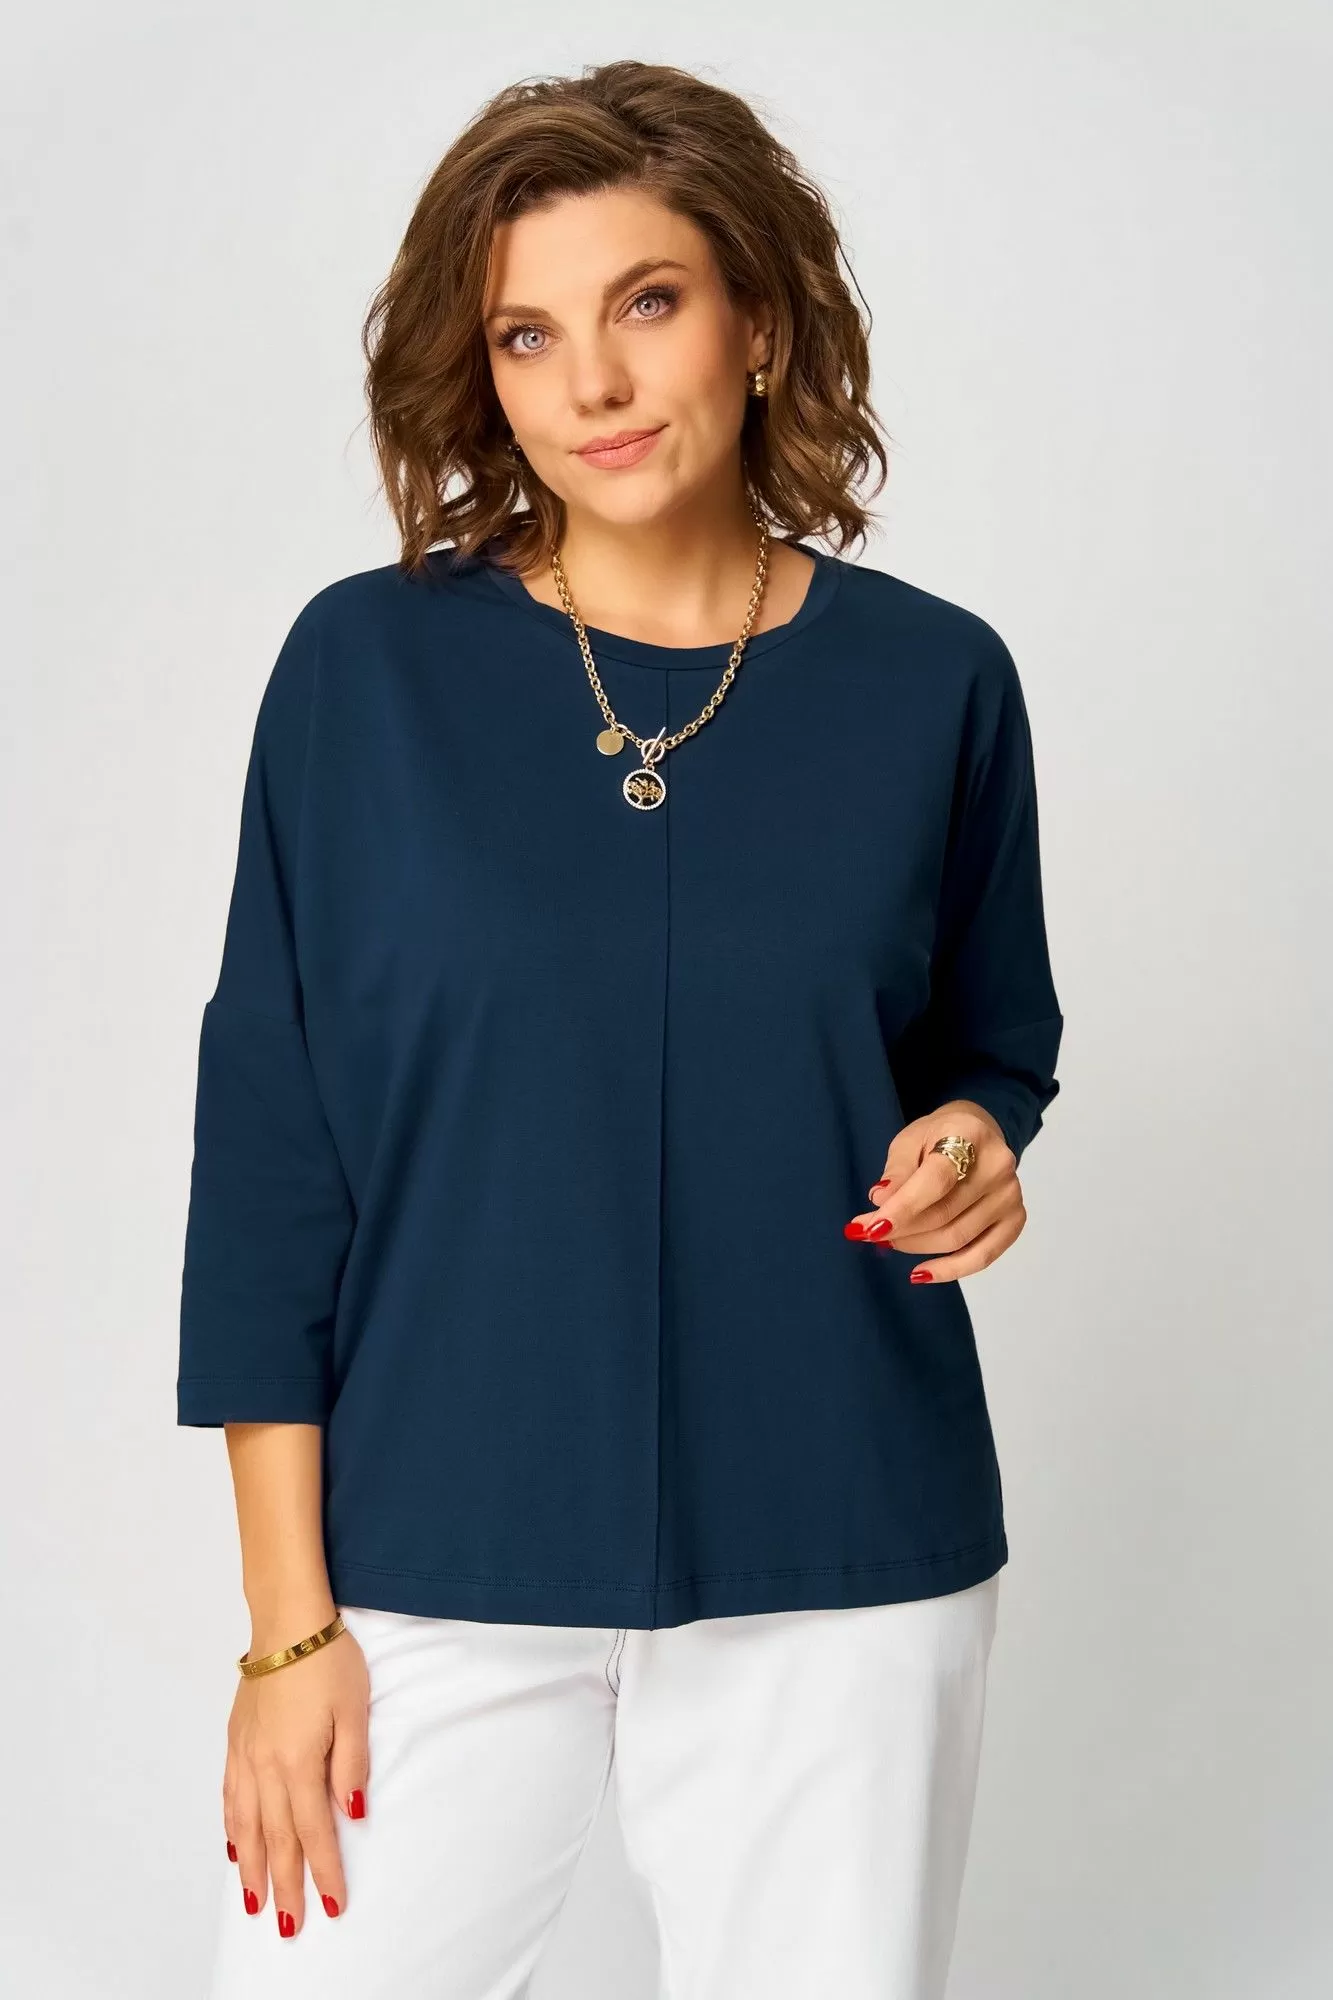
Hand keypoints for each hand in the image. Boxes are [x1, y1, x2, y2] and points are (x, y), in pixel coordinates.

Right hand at [223, 1618, 369, 1936]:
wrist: (286, 1622)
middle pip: (275, 1839)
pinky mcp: (235, 1740)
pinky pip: (229, 1796)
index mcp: (299, 1763)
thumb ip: (351, 1766)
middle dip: (283, 1886)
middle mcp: (266, 1767)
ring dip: (250, 1867)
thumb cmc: (327, 1661)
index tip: (332, 1905)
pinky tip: (233, 1845)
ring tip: (253, 1901)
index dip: (324, 1871)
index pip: (313, 1832)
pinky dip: (231, 1827)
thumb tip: (350, 1816)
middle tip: (288, 1926)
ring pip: (245, 1825)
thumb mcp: (355, 1711)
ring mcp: (245, 1755)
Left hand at [843, 1100, 1025, 1283]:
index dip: (902, 1208)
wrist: (976, 1134)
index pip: (936, 1181)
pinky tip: (921, 1273)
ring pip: (957, 1239)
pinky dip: (950, 1270)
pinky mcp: (1015, 1219)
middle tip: (868, 1233)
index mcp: (970, 1135)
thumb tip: (881, 1201)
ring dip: (916, 1247)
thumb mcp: (909, 1139)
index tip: (869, 1228)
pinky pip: (983, 1256)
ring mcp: (1010, 1196)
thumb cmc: (937, 1136)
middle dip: (900, 1230)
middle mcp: (998, 1167)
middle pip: (944, 1214)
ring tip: (889, 1241)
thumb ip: (897, 1170)